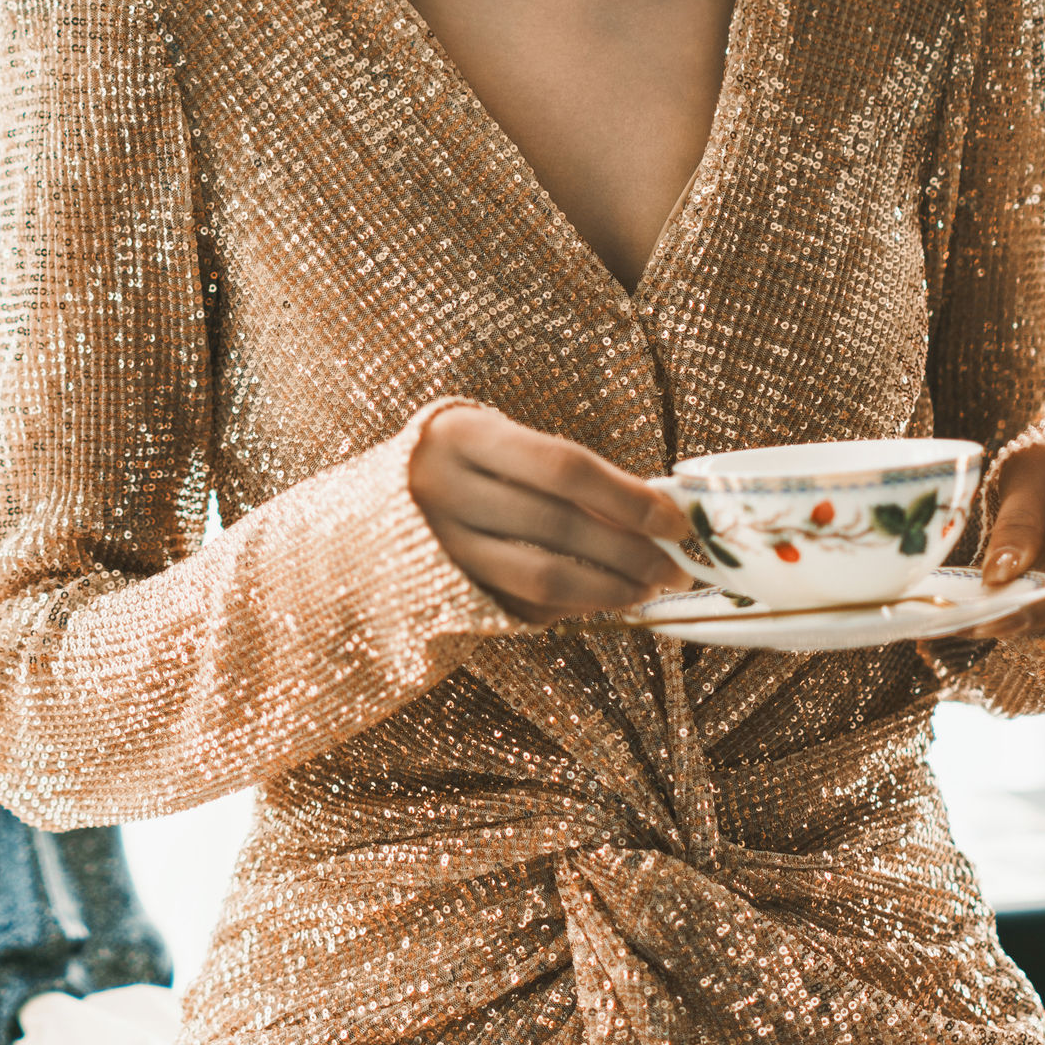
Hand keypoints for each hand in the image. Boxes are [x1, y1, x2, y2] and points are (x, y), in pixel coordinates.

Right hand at [407, 403, 692, 625]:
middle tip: (676, 568)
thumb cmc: (458, 463)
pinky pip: (522, 608)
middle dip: (631, 552)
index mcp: (464, 435)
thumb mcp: (498, 443)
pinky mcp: (442, 591)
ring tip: (648, 589)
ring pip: (543, 579)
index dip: (627, 497)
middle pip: (558, 526)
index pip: (562, 466)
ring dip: (609, 589)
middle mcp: (442, 489)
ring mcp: (439, 546)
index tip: (676, 522)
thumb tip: (652, 510)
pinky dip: (571, 609)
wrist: (368, 507)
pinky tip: (600, 599)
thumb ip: (563, 471)